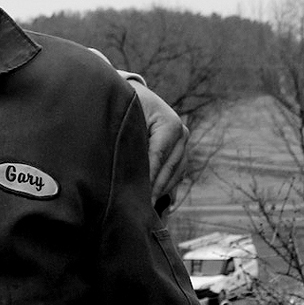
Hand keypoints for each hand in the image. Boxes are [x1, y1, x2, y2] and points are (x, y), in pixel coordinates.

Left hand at [126, 77, 188, 204]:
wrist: (134, 95)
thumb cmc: (124, 104)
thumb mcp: (124, 116)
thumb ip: (126, 138)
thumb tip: (119, 166)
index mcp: (169, 124)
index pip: (158, 157)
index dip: (148, 178)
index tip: (136, 197)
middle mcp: (182, 134)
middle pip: (169, 169)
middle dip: (154, 190)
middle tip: (139, 209)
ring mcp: (184, 143)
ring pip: (175, 174)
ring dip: (161, 191)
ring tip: (144, 208)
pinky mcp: (180, 152)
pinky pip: (176, 175)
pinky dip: (167, 189)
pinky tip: (158, 205)